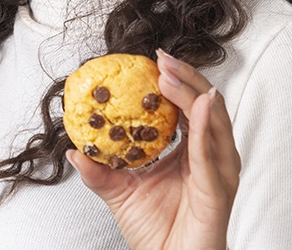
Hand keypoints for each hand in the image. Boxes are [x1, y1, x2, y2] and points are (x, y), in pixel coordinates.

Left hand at [66, 48, 240, 249]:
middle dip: (186, 77)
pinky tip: (198, 105)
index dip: (176, 81)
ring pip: (213, 120)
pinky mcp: (219, 189)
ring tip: (170, 75)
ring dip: (192, 92)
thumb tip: (72, 151)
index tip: (153, 61)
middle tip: (161, 59)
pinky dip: (204, 125)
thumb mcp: (120, 194)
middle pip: (206, 105)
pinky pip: (211, 152)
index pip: (189, 106)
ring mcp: (219, 172)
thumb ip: (98, 171)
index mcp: (192, 152)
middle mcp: (211, 157)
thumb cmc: (155, 234)